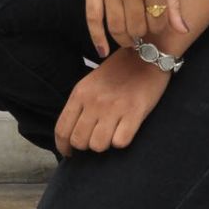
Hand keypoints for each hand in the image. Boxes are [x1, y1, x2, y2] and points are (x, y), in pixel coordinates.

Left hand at [54, 46, 171, 156]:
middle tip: (95, 139)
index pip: (62, 130)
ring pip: (98, 145)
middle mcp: (94, 101)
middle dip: (86, 145)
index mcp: (80, 93)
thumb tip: (72, 132)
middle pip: (79, 141)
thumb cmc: (119, 71)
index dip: (63, 147)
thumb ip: (80, 105)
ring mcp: (114, 107)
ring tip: (111, 133)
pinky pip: (120, 142)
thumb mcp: (91, 83)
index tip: (69, 153)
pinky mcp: (134, 112)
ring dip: (104, 144)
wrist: (146, 55)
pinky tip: (125, 130)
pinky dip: (122, 140)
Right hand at [84, 0, 189, 58]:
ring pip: (117, 28)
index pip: (157, 21)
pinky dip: (97, 39)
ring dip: (124, 40)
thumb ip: (174, 1)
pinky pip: (93, 19)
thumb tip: (183, 30)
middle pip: (137, 28)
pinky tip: (102, 50)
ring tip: (128, 40)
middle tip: (141, 34)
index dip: (157, 28)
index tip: (154, 24)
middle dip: (141, 36)